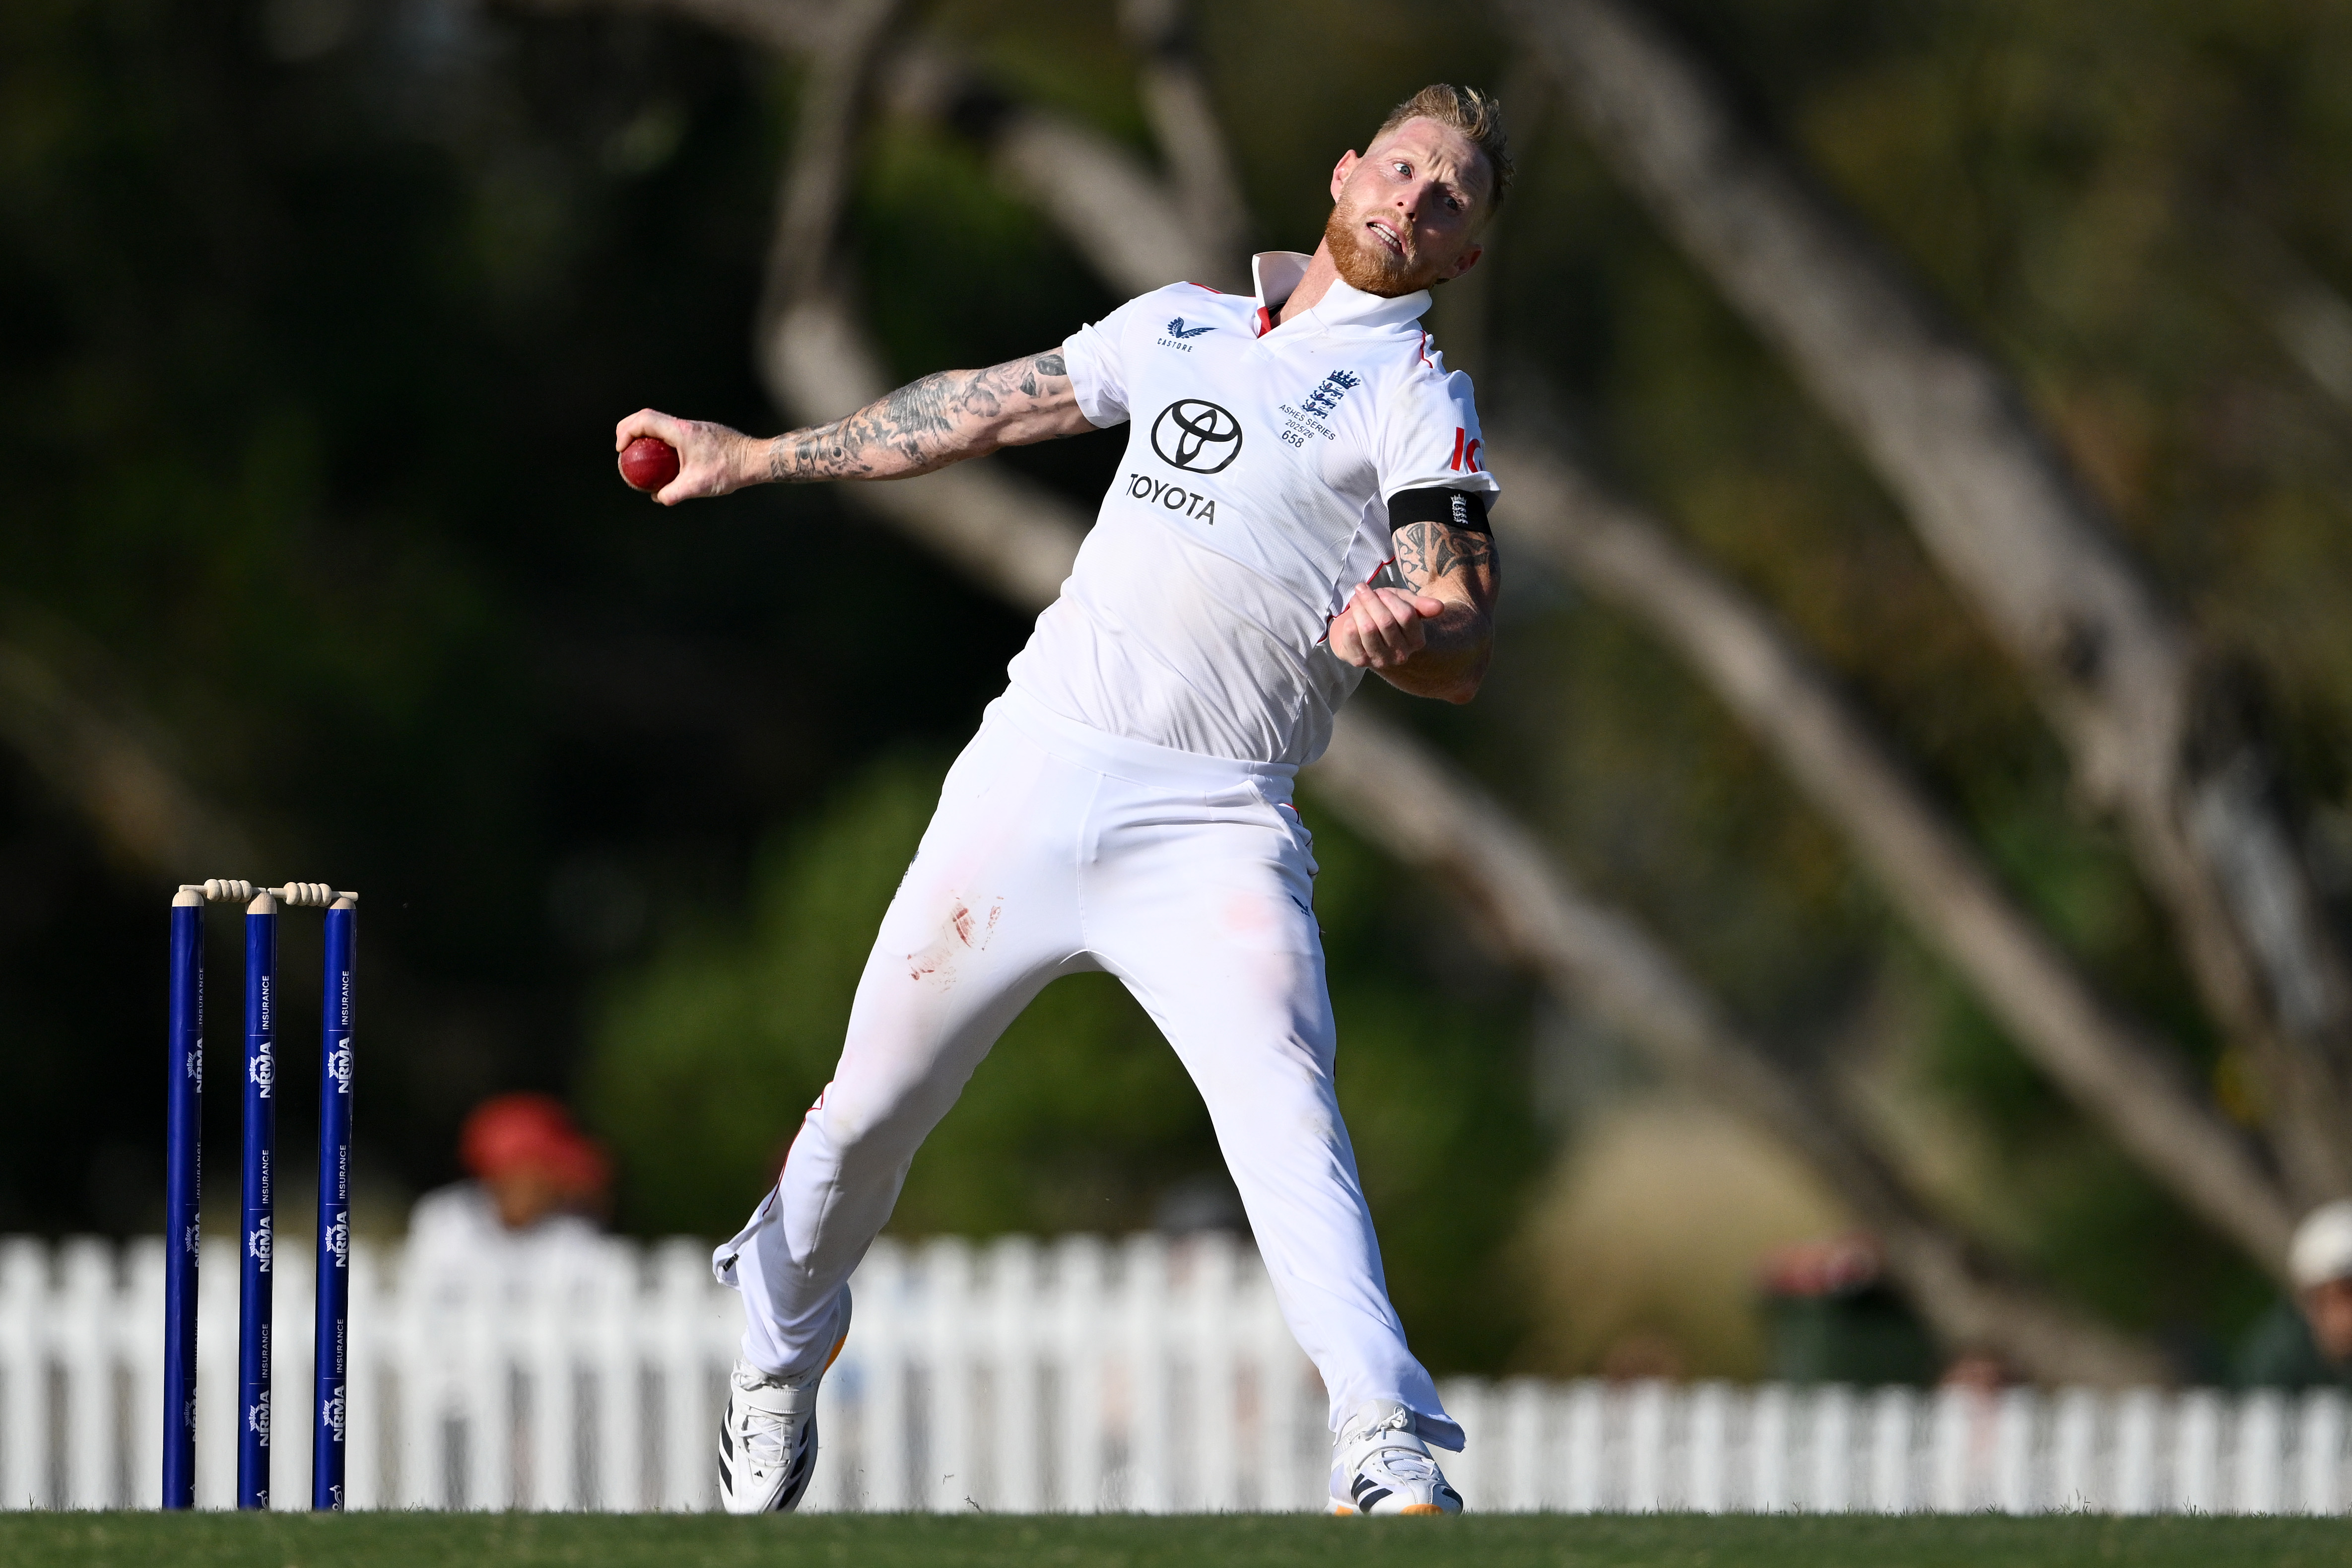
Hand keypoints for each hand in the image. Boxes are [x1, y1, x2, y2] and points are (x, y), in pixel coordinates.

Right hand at [613, 409, 756, 505]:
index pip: (644, 420)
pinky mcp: (702, 433)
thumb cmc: (729, 470)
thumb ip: (673, 493)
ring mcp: (695, 427)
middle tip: (623, 448)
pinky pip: (675, 433)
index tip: (621, 449)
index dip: (626, 431)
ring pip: (662, 424)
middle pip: (649, 417)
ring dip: (647, 435)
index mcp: (681, 431)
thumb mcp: (698, 486)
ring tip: (640, 455)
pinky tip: (665, 462)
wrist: (756, 459)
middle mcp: (686, 424)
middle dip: (630, 429)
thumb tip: (657, 498)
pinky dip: (662, 442)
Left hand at [1329, 584, 1446, 670]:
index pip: (1406, 615)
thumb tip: (1439, 607)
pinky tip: (1350, 618)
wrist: (1358, 630)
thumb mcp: (1403, 603)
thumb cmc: (1384, 613)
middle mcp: (1401, 655)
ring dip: (1358, 608)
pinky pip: (1351, 635)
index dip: (1390, 599)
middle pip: (1385, 621)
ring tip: (1355, 599)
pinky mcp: (1360, 661)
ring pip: (1368, 628)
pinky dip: (1348, 621)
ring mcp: (1380, 660)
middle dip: (1371, 599)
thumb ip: (1420, 605)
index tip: (1381, 592)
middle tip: (1362, 589)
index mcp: (1417, 641)